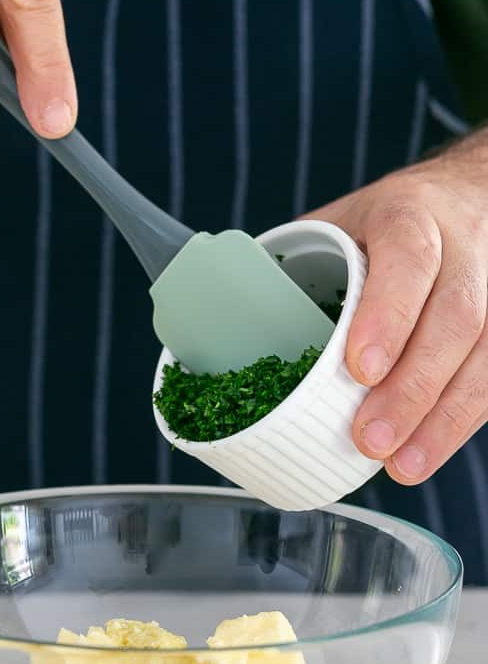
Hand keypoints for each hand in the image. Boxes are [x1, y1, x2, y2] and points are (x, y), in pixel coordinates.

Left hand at [303, 130, 487, 484]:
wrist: (464, 198)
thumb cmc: (384, 224)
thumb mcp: (335, 225)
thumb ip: (286, 268)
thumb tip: (201, 319)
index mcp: (408, 215)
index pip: (408, 259)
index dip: (389, 315)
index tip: (359, 369)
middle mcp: (462, 246)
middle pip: (455, 317)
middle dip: (413, 387)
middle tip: (371, 441)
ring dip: (445, 417)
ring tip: (403, 465)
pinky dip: (465, 418)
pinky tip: (431, 451)